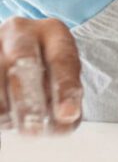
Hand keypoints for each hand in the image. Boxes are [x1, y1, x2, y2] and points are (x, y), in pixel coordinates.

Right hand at [0, 17, 82, 133]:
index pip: (61, 60)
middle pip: (22, 62)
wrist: (16, 50)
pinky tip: (3, 122)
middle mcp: (20, 30)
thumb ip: (68, 95)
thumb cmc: (48, 69)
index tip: (67, 115)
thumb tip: (65, 119)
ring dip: (5, 109)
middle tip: (33, 131)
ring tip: (17, 129)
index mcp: (54, 32)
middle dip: (28, 100)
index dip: (64, 89)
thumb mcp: (65, 75)